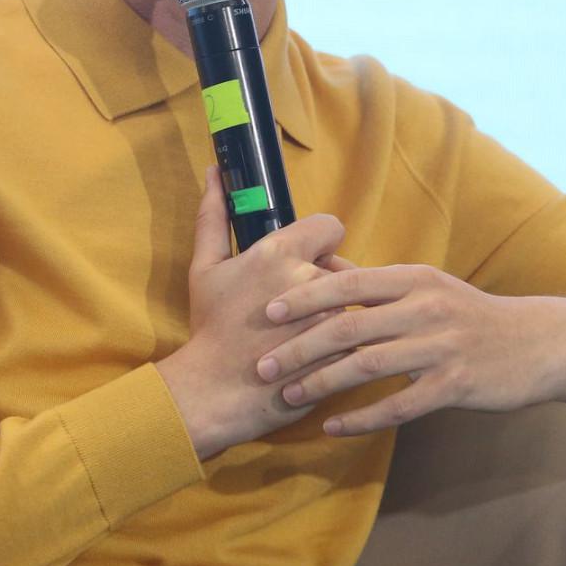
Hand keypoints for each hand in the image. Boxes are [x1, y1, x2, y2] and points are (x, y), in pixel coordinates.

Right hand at [154, 168, 357, 459]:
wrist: (214, 392)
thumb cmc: (210, 328)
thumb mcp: (206, 268)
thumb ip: (214, 216)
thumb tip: (215, 172)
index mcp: (280, 253)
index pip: (330, 226)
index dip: (320, 242)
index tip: (305, 260)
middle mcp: (310, 279)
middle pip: (344, 267)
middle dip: (329, 283)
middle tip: (299, 309)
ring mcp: (331, 317)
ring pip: (354, 304)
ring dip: (338, 315)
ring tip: (307, 336)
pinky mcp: (344, 353)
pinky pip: (359, 338)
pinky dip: (345, 346)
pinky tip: (319, 356)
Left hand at [253, 265, 565, 436]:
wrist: (540, 344)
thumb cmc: (471, 315)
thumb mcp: (427, 286)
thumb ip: (376, 284)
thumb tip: (322, 267)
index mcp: (414, 278)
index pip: (348, 283)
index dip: (304, 297)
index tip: (266, 311)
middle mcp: (426, 307)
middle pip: (350, 326)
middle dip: (300, 346)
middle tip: (262, 365)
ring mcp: (442, 347)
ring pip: (369, 366)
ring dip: (323, 383)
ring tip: (288, 396)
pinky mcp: (456, 385)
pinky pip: (400, 405)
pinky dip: (362, 417)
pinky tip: (334, 427)